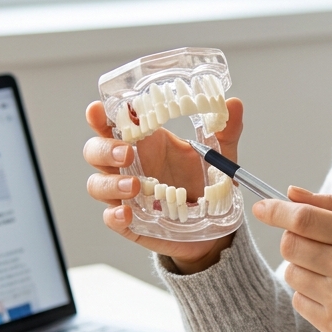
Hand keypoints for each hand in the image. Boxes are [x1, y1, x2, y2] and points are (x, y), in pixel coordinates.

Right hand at [83, 97, 244, 272]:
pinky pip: (111, 217)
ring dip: (110, 183)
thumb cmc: (208, 185)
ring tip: (134, 186)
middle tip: (126, 153)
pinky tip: (126, 213)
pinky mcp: (131, 222)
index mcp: (149, 143)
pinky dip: (114, 215)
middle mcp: (132, 166)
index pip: (115, 124)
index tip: (98, 110)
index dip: (101, 116)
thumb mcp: (221, 156)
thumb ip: (226, 130)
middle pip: (96, 152)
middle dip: (104, 149)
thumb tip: (234, 103)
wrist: (215, 229)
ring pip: (97, 184)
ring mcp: (128, 195)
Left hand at [252, 187, 331, 331]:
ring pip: (291, 273)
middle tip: (311, 240)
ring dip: (301, 266)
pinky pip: (298, 301)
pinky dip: (308, 292)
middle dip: (292, 238)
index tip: (262, 206)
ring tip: (330, 269)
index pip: (304, 219)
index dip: (276, 211)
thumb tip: (290, 193)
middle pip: (290, 245)